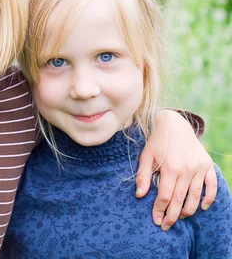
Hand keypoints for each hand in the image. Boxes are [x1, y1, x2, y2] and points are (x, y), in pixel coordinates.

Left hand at [135, 110, 216, 230]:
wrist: (175, 124)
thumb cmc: (157, 142)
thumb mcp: (146, 156)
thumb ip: (142, 176)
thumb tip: (139, 195)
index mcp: (169, 167)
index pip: (165, 195)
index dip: (160, 209)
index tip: (156, 220)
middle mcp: (186, 169)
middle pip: (180, 199)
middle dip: (172, 215)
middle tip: (166, 226)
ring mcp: (199, 168)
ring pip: (195, 196)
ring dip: (188, 210)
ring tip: (180, 217)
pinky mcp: (207, 166)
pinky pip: (211, 186)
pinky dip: (208, 198)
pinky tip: (202, 207)